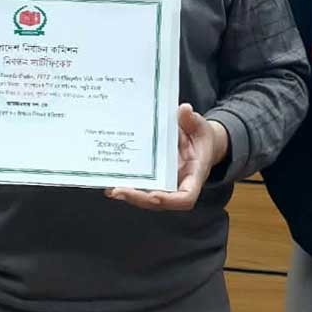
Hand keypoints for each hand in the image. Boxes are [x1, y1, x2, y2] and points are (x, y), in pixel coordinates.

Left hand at [105, 104, 227, 210]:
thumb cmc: (201, 136)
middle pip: (159, 201)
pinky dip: (127, 184)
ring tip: (109, 188)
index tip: (154, 195)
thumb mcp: (200, 125)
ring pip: (147, 197)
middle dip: (138, 198)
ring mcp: (166, 183)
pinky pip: (142, 185)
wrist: (201, 142)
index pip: (185, 197)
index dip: (170, 200)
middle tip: (117, 191)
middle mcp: (179, 184)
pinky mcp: (156, 178)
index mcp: (194, 175)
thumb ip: (192, 119)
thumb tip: (184, 110)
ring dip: (129, 194)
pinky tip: (109, 180)